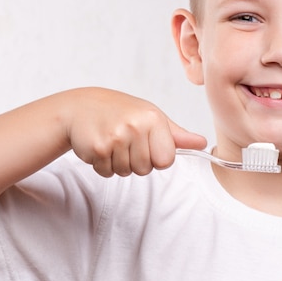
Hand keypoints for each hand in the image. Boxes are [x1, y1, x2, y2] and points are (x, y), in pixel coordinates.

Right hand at [66, 88, 206, 176]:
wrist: (78, 107)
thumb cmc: (118, 111)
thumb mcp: (150, 117)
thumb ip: (176, 135)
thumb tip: (203, 143)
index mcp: (153, 118)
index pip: (166, 160)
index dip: (155, 156)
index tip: (145, 142)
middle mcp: (136, 126)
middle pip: (145, 169)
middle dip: (134, 161)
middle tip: (123, 140)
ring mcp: (116, 137)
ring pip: (126, 173)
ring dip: (118, 163)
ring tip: (111, 141)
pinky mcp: (97, 148)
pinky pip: (107, 172)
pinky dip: (102, 164)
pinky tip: (99, 144)